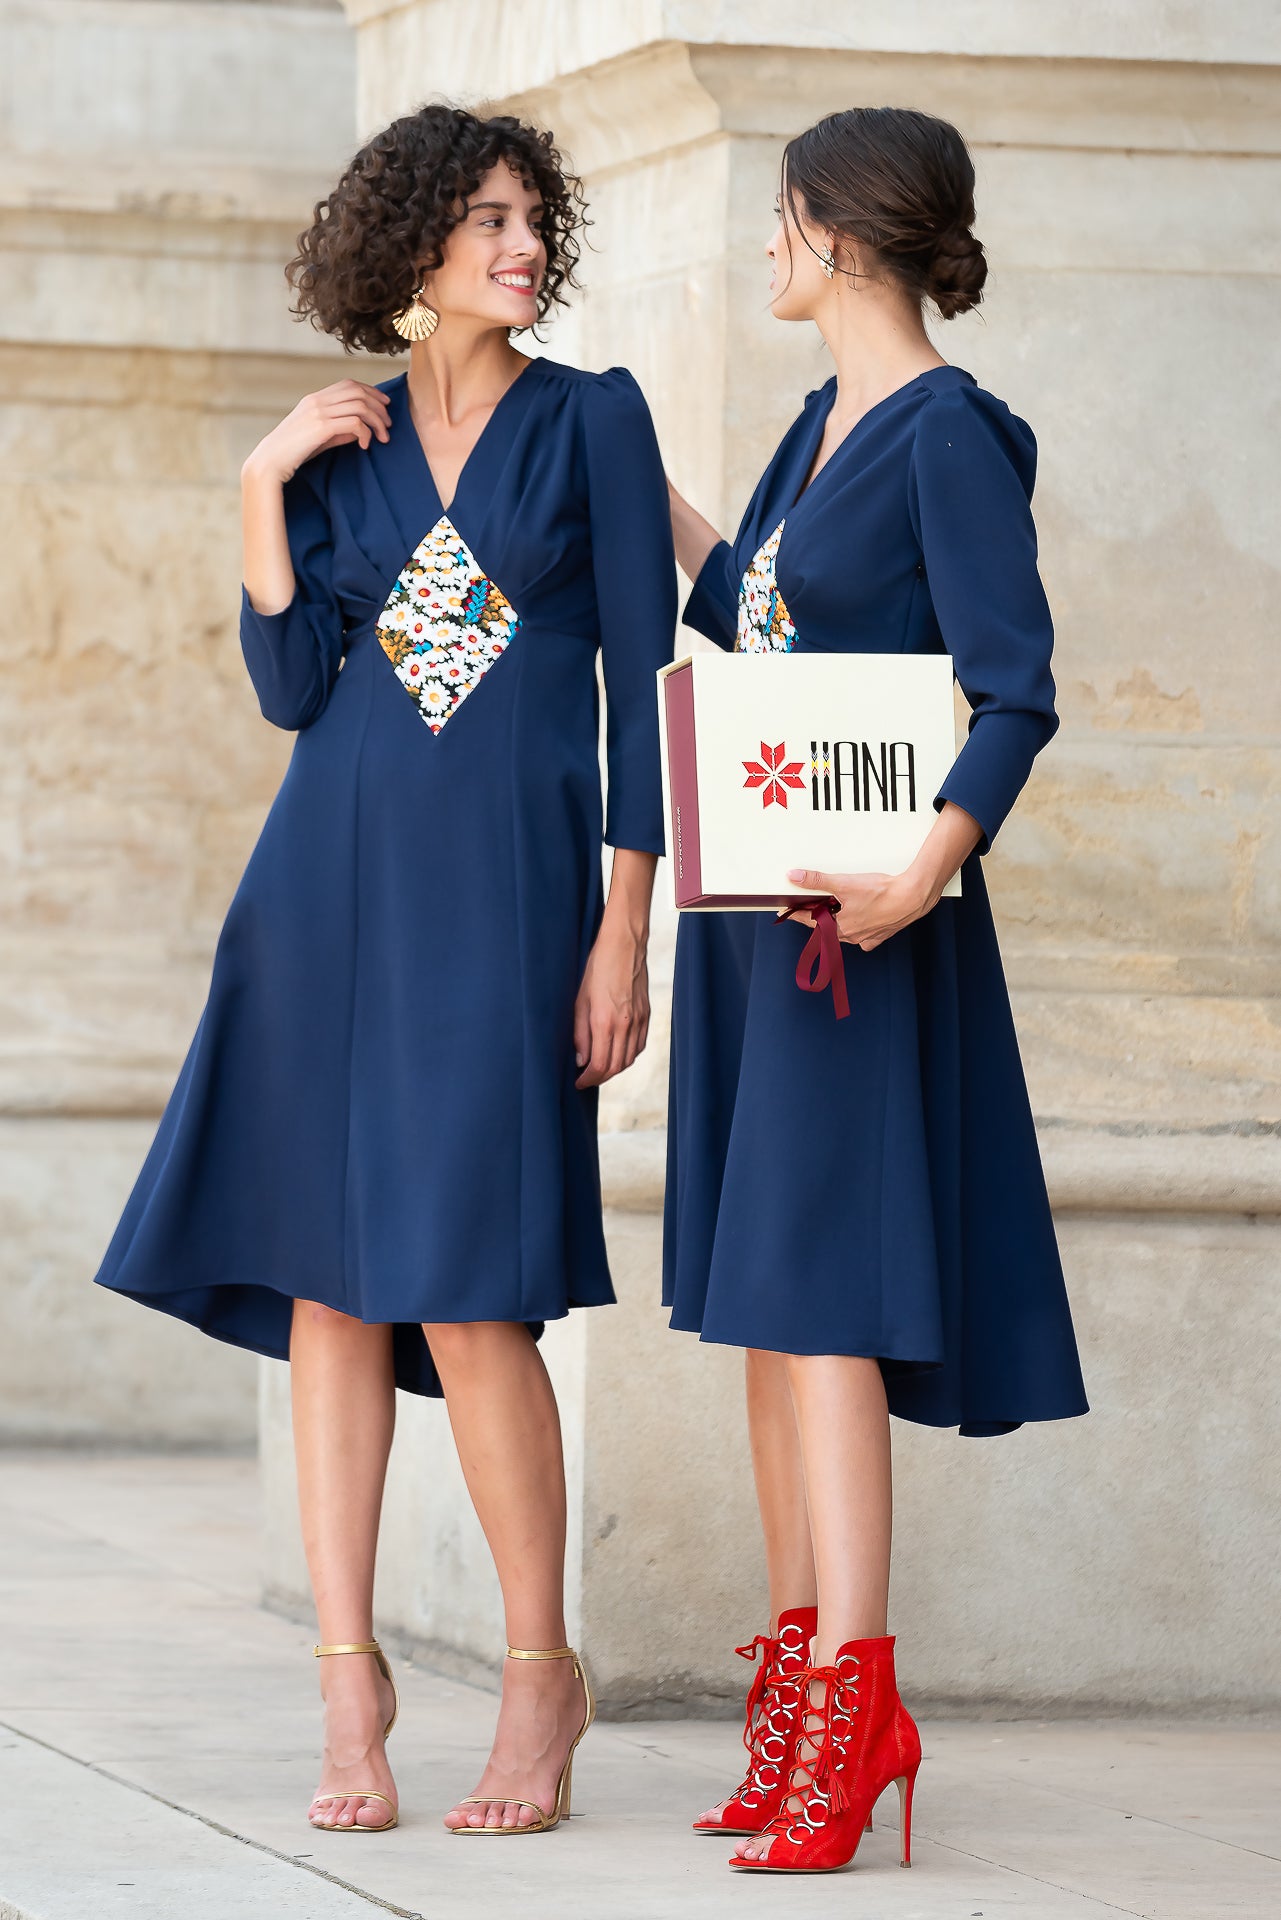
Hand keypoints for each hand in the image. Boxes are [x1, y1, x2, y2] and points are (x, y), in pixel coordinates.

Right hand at [242, 380, 391, 485]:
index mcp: (315, 399)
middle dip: (379, 407)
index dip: (371, 391)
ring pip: (360, 406)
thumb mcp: (318, 436)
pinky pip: (354, 423)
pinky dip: (366, 433)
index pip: (349, 384)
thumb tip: (362, 429)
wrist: (271, 461)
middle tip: (389, 425)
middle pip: (358, 391)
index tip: (385, 405)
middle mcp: (317, 401)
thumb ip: (339, 429)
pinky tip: (366, 446)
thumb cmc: (294, 451)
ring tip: (383, 437)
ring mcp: (319, 412)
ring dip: (377, 421)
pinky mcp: (321, 427)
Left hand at [573, 925, 649, 1088]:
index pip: (600, 1065)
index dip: (588, 1079)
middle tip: (586, 1078)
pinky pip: (639, 1046)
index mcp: (605, 1022)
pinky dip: (628, 1056)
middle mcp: (625, 1025)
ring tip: (599, 1068)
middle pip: (616, 1067)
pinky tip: (617, 1053)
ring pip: (629, 1059)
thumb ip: (580, 1033)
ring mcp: (639, 1021)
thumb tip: (581, 1060)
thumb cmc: (597, 969)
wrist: (624, 946)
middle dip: (600, 1077)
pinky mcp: (647, 1015)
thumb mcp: (579, 1000)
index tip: (579, 1082)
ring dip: (614, 1069)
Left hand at [783, 866, 936, 951]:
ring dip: (840, 921)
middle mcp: (852, 937)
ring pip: (846, 932)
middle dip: (820, 917)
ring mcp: (867, 938)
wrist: (912, 897)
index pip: (810, 921)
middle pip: (829, 927)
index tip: (788, 912)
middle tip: (815, 905)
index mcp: (839, 927)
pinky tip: (862, 918)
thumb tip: (795, 877)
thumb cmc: (881, 893)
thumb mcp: (843, 883)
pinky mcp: (881, 935)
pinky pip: (865, 936)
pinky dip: (861, 928)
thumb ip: (817, 880)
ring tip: (839, 909)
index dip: (798, 914)